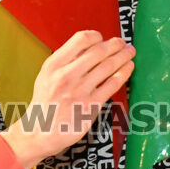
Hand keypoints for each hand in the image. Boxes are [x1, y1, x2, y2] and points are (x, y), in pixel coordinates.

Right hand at [1, 30, 134, 168]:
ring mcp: (79, 91)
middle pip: (98, 51)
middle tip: (123, 43)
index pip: (80, 40)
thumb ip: (65, 61)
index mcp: (54, 65)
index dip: (96, 36)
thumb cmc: (46, 103)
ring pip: (108, 66)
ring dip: (123, 56)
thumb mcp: (47, 76)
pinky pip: (112, 84)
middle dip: (115, 45)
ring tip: (130, 52)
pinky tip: (128, 67)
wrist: (39, 131)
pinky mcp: (91, 106)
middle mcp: (66, 75)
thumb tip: (89, 46)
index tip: (103, 38)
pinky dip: (123, 73)